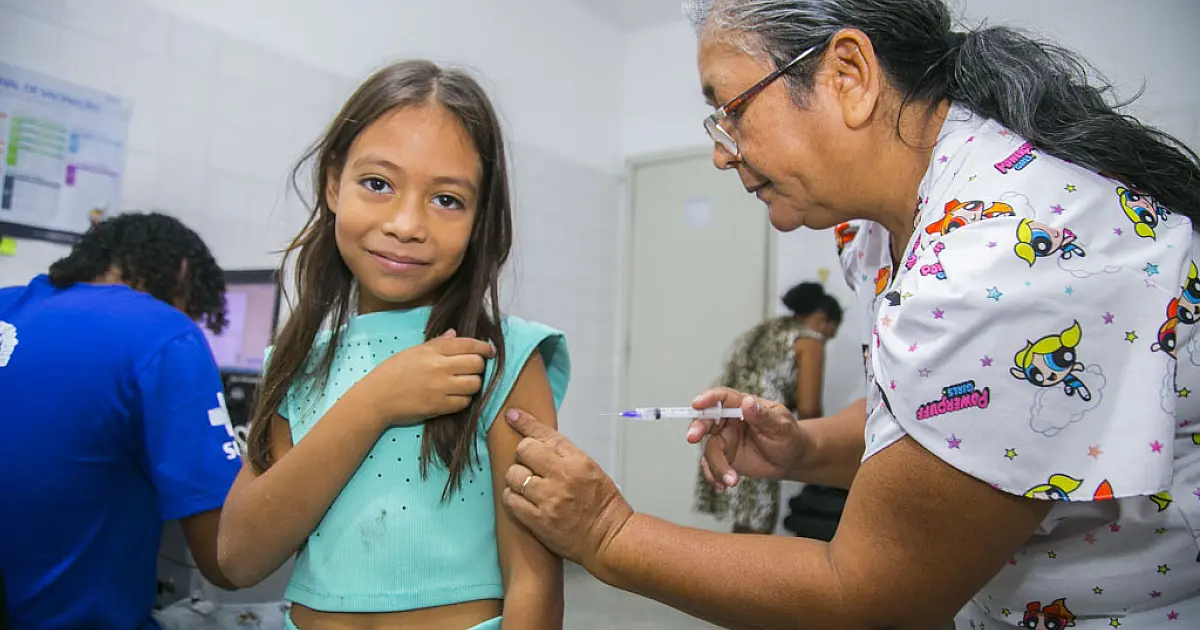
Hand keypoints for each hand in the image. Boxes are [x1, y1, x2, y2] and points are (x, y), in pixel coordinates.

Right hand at [357, 329, 495, 427]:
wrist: (376, 398)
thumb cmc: (392, 372)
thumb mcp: (413, 352)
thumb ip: (437, 343)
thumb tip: (455, 334)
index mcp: (432, 351)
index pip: (468, 344)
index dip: (483, 347)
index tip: (489, 351)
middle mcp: (439, 368)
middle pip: (476, 364)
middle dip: (479, 366)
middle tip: (472, 369)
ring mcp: (440, 388)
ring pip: (474, 384)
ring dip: (473, 384)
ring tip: (463, 383)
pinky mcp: (439, 407)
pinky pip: (464, 402)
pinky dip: (463, 400)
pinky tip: (455, 396)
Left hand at [500, 409, 632, 568]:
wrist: (609, 538)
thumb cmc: (603, 505)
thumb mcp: (591, 469)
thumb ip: (565, 455)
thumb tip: (539, 442)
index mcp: (577, 461)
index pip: (545, 435)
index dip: (525, 422)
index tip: (512, 415)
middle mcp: (562, 477)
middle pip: (524, 451)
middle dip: (523, 455)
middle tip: (530, 465)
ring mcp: (548, 500)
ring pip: (513, 475)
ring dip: (516, 478)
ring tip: (526, 485)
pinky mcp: (538, 520)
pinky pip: (511, 500)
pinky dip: (512, 497)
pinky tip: (522, 499)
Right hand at [686, 388, 803, 488]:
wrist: (791, 459)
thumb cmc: (787, 435)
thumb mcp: (780, 424)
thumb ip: (763, 415)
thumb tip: (748, 402)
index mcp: (741, 406)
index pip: (722, 398)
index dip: (708, 398)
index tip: (697, 404)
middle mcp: (729, 421)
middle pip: (706, 420)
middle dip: (697, 427)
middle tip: (693, 437)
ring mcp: (725, 440)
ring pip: (709, 449)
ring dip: (716, 465)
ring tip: (731, 480)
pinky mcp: (725, 458)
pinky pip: (712, 466)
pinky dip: (714, 476)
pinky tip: (724, 485)